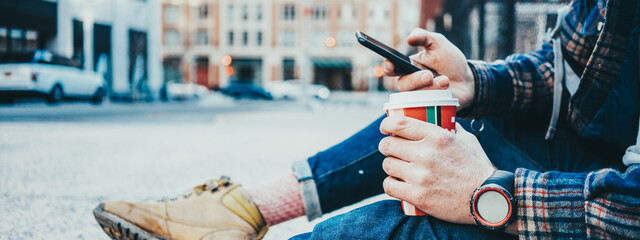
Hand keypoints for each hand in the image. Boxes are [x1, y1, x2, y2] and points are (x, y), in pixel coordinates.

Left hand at [378, 116, 494, 223]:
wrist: (489, 198)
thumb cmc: (477, 168)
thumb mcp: (466, 140)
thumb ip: (450, 128)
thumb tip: (441, 118)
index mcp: (437, 137)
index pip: (399, 124)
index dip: (386, 125)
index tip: (385, 128)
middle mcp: (427, 154)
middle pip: (388, 145)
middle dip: (387, 147)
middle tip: (392, 151)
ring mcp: (421, 176)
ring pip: (388, 166)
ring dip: (391, 167)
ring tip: (398, 169)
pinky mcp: (418, 196)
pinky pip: (389, 186)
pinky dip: (391, 185)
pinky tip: (398, 184)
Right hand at [383, 28, 474, 109]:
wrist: (468, 80)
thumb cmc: (449, 61)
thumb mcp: (438, 44)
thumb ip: (424, 37)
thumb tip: (409, 38)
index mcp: (407, 67)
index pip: (390, 68)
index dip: (388, 67)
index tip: (391, 65)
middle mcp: (410, 83)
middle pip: (402, 84)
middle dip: (415, 80)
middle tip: (428, 75)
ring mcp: (418, 97)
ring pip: (415, 96)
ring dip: (431, 88)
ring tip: (445, 81)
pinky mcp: (428, 108)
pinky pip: (426, 106)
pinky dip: (437, 98)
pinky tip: (447, 91)